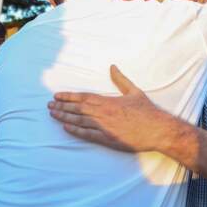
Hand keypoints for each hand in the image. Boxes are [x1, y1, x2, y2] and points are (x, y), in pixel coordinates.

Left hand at [47, 64, 174, 151]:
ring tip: (53, 115)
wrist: (157, 129)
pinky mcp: (108, 139)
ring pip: (79, 121)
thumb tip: (112, 67)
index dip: (69, 96)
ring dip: (64, 118)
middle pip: (77, 109)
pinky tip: (66, 128)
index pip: (83, 97)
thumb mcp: (134, 91)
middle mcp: (104, 113)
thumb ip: (120, 79)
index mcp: (109, 101)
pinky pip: (87, 135)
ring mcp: (104, 127)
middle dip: (62, 107)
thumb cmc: (147, 111)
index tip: (57, 96)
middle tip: (49, 106)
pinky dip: (75, 131)